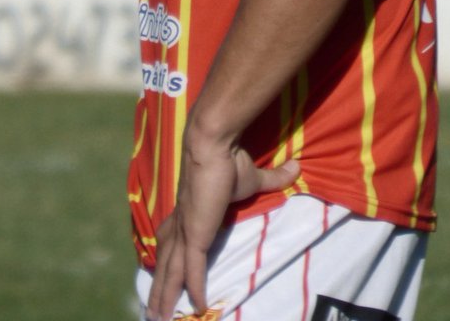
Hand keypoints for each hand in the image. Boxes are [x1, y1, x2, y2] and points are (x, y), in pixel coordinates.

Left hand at [145, 130, 298, 320]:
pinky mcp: (196, 235)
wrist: (212, 145)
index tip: (160, 265)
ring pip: (172, 270)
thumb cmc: (230, 158)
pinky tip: (197, 308)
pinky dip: (195, 289)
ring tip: (157, 317)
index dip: (167, 251)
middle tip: (152, 308)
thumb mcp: (252, 175)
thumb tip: (296, 167)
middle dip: (159, 283)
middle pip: (166, 258)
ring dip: (164, 294)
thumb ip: (273, 177)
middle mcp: (182, 222)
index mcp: (189, 208)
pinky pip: (194, 270)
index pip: (173, 234)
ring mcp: (187, 230)